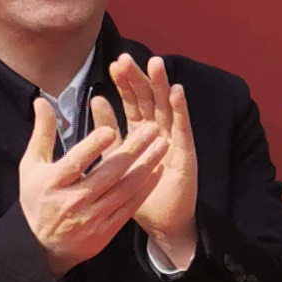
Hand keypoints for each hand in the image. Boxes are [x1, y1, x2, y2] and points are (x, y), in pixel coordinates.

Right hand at [16, 88, 170, 276]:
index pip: (76, 162)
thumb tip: (43, 101)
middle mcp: (74, 200)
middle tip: (152, 129)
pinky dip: (145, 188)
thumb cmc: (38, 199)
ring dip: (146, 165)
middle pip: (108, 173)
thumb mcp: (32, 166)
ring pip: (124, 188)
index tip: (112, 130)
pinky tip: (158, 170)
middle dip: (133, 150)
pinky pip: (130, 206)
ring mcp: (92, 217)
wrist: (42, 246)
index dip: (94, 147)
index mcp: (54, 183)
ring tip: (162, 145)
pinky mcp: (106, 229)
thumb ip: (42, 133)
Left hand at [110, 54, 197, 265]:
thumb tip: (96, 100)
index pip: (133, 101)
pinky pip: (183, 128)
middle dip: (139, 78)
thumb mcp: (115, 158)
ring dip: (162, 85)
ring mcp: (174, 140)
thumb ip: (107, 131)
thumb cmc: (137, 193)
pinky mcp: (186, 152)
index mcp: (141, 131)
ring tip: (156, 63)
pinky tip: (176, 91)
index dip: (125, 83)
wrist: (160, 222)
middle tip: (127, 59)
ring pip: (167, 107)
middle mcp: (159, 131)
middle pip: (149, 98)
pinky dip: (180, 109)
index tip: (113, 65)